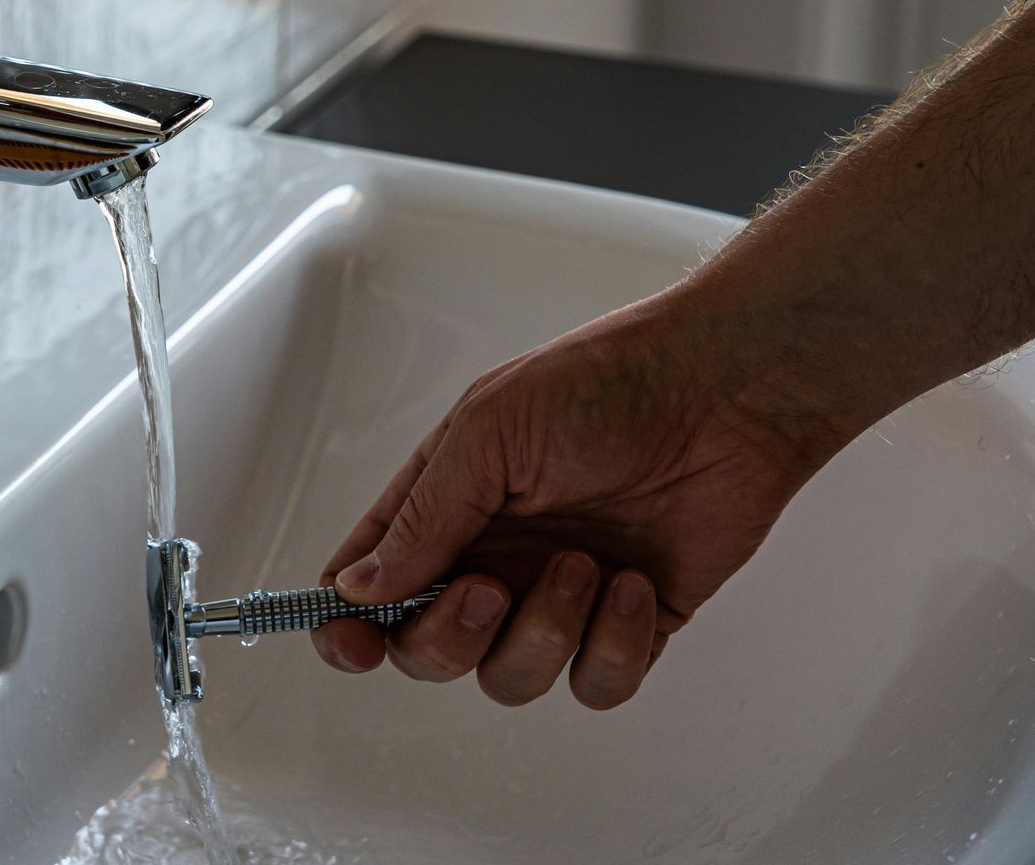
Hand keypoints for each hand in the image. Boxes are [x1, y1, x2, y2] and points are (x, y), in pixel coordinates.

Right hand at [313, 284, 847, 708]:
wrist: (724, 393)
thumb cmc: (603, 385)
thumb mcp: (487, 433)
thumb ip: (421, 519)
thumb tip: (357, 589)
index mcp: (443, 507)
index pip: (369, 583)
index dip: (346, 626)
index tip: (350, 642)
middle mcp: (491, 559)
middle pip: (429, 651)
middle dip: (450, 636)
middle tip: (489, 588)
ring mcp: (556, 597)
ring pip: (512, 679)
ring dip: (545, 632)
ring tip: (588, 563)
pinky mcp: (628, 626)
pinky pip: (596, 686)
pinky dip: (615, 646)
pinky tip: (635, 585)